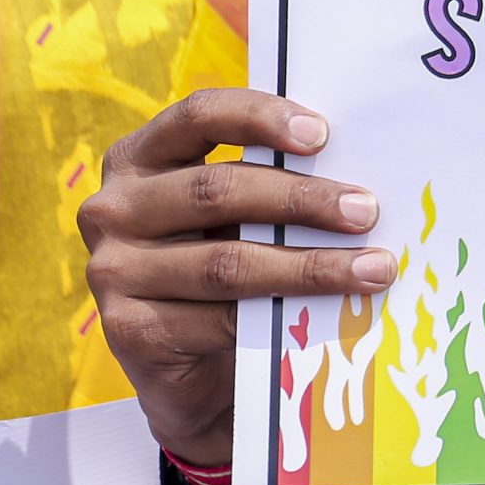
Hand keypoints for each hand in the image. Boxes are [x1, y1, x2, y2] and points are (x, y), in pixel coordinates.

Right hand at [78, 89, 395, 468]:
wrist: (188, 368)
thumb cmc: (224, 267)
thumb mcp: (237, 217)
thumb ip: (270, 186)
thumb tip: (355, 181)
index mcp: (139, 158)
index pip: (198, 116)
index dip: (260, 117)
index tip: (322, 134)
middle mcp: (113, 208)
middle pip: (218, 190)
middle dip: (303, 200)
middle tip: (366, 211)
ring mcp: (112, 270)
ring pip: (227, 262)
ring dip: (310, 266)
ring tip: (371, 268)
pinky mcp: (126, 329)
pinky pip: (218, 320)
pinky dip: (281, 316)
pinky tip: (327, 316)